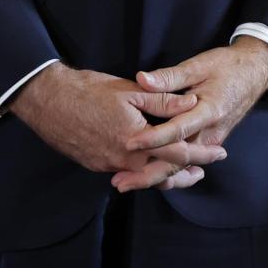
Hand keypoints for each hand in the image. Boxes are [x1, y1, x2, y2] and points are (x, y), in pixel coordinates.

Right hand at [9, 65, 225, 191]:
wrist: (49, 100)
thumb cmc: (89, 90)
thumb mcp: (131, 90)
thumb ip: (163, 101)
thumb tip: (192, 105)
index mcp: (137, 141)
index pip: (179, 154)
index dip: (202, 154)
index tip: (218, 152)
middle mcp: (124, 160)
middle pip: (164, 175)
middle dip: (187, 173)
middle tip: (205, 169)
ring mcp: (108, 166)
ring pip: (144, 178)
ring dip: (166, 176)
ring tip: (183, 172)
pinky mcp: (95, 165)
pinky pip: (126, 173)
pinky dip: (143, 172)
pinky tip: (148, 163)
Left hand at [120, 38, 267, 190]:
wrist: (256, 73)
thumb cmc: (227, 66)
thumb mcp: (199, 65)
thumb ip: (170, 77)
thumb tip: (142, 79)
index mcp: (209, 111)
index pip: (177, 130)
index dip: (152, 138)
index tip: (128, 143)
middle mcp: (211, 132)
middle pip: (178, 161)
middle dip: (148, 174)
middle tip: (119, 182)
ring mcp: (211, 140)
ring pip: (181, 167)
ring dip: (154, 177)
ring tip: (126, 183)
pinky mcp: (209, 142)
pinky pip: (187, 163)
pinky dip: (168, 173)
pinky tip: (147, 178)